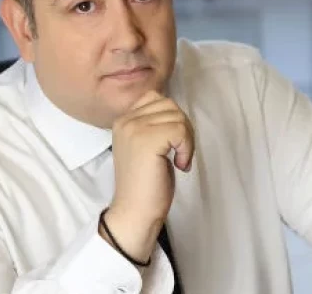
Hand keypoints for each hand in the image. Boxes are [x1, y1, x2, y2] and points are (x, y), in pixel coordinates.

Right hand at [101, 91, 194, 262]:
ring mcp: (135, 129)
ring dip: (187, 140)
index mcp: (123, 120)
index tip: (171, 145)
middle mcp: (125, 121)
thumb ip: (154, 125)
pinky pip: (181, 130)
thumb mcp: (145, 146)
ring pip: (178, 117)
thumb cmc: (146, 184)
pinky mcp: (148, 140)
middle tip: (180, 153)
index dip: (173, 120)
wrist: (135, 212)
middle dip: (183, 128)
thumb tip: (177, 113)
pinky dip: (187, 148)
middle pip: (170, 105)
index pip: (157, 99)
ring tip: (179, 160)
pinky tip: (180, 165)